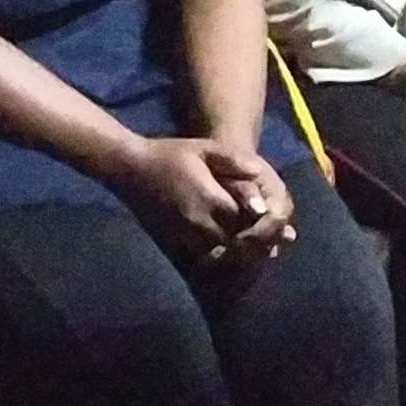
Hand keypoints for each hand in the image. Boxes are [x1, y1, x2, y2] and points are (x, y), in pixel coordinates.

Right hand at [115, 135, 294, 280]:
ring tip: (253, 248)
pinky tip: (228, 250)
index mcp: (210, 197)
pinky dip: (218, 256)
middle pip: (235, 242)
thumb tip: (259, 173)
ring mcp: (184, 233)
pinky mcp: (173, 240)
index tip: (276, 224)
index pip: (246, 220)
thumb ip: (233, 160)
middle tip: (270, 242)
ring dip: (237, 253)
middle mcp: (198, 220)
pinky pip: (202, 255)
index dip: (263, 225)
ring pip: (219, 253)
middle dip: (253, 243)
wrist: (130, 168)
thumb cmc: (169, 154)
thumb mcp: (204, 148)